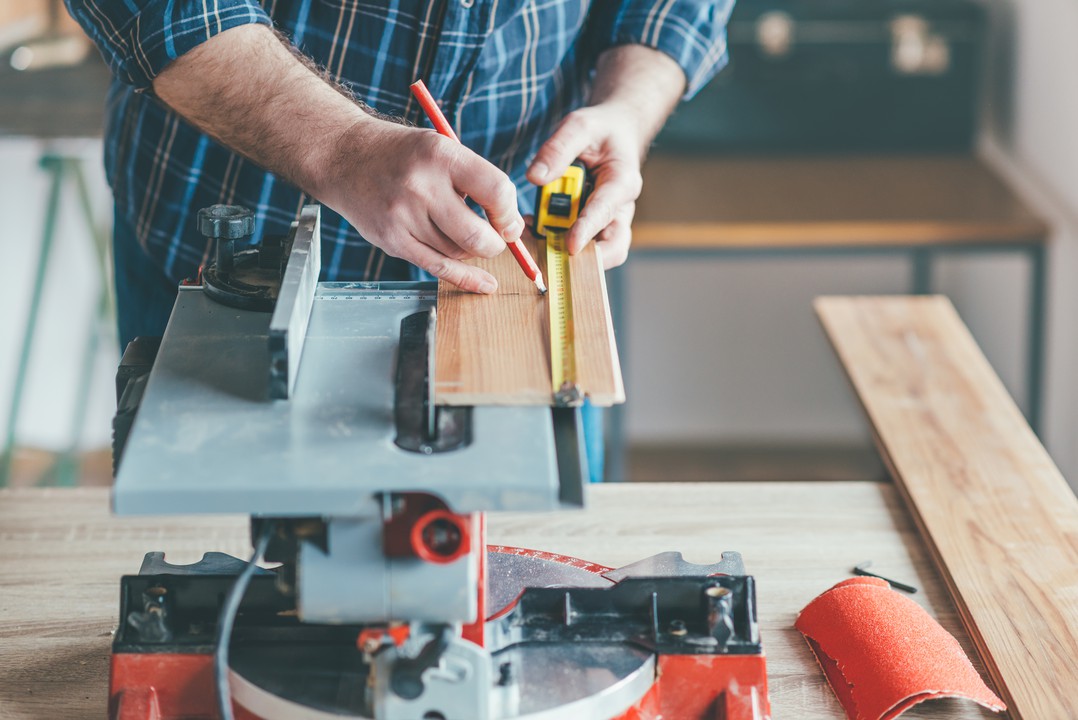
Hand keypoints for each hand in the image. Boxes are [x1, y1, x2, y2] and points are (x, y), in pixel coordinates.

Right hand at [321, 119, 524, 292]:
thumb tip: (511, 227)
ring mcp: (403, 216)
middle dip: (496, 244)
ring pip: (457, 253)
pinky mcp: (392, 240)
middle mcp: (421, 186)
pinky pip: (437, 268)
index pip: (496, 191)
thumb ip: (476, 181)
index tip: (509, 221)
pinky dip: (465, 278)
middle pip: (477, 234)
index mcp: (441, 155)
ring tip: (460, 231)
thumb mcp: (441, 148)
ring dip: (470, 251)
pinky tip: (483, 283)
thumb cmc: (403, 155)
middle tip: (496, 239)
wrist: (345, 157)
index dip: (509, 213)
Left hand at [527, 102, 642, 269]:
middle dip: (587, 257)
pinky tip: (535, 227)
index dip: (588, 230)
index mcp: (622, 182)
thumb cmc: (601, 131)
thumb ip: (558, 149)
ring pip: (597, 252)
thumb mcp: (579, 126)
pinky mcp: (594, 226)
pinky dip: (558, 242)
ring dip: (568, 251)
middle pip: (614, 246)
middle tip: (553, 255)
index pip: (606, 211)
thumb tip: (535, 177)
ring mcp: (608, 221)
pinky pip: (580, 245)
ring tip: (534, 234)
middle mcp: (620, 208)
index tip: (571, 245)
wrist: (616, 134)